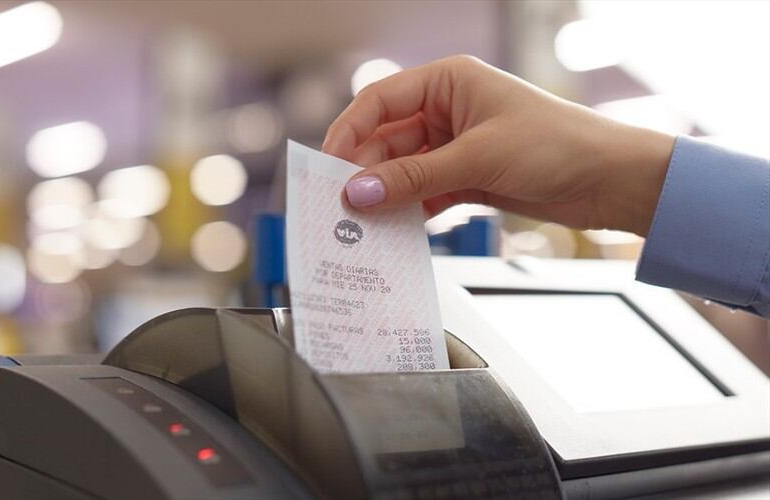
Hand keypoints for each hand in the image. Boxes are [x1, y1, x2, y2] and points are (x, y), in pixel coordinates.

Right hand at [322, 55, 674, 235]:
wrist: (612, 181)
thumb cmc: (559, 145)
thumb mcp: (477, 158)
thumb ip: (413, 177)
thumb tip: (359, 192)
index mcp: (448, 83)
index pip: (380, 102)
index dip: (348, 132)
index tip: (327, 167)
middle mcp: (448, 111)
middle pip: (386, 140)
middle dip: (365, 173)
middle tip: (342, 207)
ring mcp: (457, 146)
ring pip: (403, 171)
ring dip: (386, 197)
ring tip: (365, 225)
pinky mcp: (468, 178)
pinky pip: (424, 193)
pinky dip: (410, 212)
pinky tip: (396, 232)